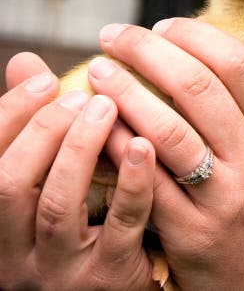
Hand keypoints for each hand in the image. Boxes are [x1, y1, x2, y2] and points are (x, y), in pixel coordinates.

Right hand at [0, 52, 157, 289]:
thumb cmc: (86, 227)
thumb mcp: (54, 185)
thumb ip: (38, 130)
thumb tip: (25, 61)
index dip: (9, 117)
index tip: (45, 78)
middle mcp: (16, 251)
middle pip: (9, 185)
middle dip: (43, 131)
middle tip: (82, 92)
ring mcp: (60, 268)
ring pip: (58, 204)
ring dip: (80, 148)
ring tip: (109, 106)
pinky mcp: (108, 277)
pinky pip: (119, 226)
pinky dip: (131, 182)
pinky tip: (143, 145)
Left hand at [90, 19, 243, 289]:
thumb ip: (236, 110)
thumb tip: (185, 51)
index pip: (240, 65)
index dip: (197, 36)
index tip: (162, 25)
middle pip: (200, 88)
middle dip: (149, 52)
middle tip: (114, 36)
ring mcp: (225, 197)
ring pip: (168, 131)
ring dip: (124, 93)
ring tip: (97, 72)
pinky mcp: (192, 231)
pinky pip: (145, 179)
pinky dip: (117, 146)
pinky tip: (97, 126)